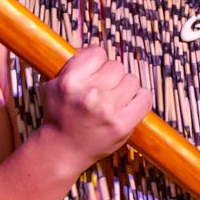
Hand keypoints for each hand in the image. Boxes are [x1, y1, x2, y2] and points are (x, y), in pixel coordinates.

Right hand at [38, 44, 153, 170]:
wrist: (62, 150)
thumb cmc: (59, 114)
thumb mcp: (54, 85)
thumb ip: (73, 64)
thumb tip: (96, 48)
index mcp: (71, 81)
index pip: (98, 53)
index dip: (97, 62)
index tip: (94, 73)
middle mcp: (90, 94)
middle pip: (117, 66)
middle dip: (111, 76)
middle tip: (103, 90)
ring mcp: (108, 110)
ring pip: (132, 80)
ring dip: (125, 87)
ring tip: (114, 99)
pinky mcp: (123, 125)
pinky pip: (145, 97)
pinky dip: (140, 98)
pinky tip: (129, 103)